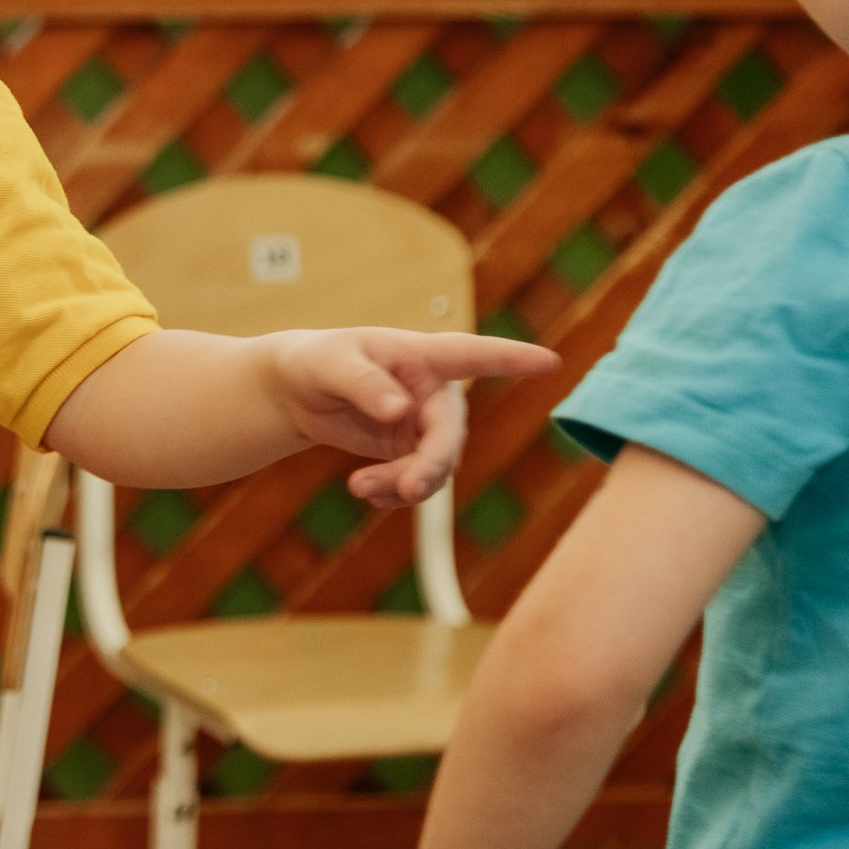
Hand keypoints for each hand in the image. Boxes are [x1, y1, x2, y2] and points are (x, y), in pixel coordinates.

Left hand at [270, 329, 555, 506]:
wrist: (298, 391)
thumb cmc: (317, 362)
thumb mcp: (331, 366)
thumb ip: (364, 384)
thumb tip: (399, 410)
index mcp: (421, 355)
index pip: (473, 355)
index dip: (512, 359)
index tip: (550, 362)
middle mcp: (433, 391)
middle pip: (450, 433)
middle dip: (433, 465)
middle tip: (410, 490)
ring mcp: (425, 424)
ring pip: (436, 466)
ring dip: (403, 484)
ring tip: (359, 487)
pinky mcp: (411, 452)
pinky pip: (417, 482)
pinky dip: (394, 494)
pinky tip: (364, 492)